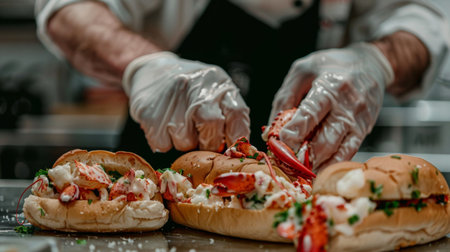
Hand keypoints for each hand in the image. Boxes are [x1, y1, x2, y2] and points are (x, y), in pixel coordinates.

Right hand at [123, 52, 249, 152]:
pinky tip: (164, 126)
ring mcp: (171, 99)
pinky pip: (163, 145)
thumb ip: (228, 114)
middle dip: (210, 143)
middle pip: (211, 126)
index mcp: (218, 82)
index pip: (237, 113)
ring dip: (185, 143)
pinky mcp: (150, 114)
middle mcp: (196, 87)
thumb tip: (237, 149)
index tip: (231, 148)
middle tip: (204, 141)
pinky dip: (165, 143)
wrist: (152, 70)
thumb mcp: (215, 90)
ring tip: (180, 125)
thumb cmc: (192, 88)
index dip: (236, 136)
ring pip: (186, 142)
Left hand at [265, 43, 393, 170]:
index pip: (310, 113)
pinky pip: (348, 154)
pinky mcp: (365, 131)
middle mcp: (347, 106)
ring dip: (315, 165)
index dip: (294, 132)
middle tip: (284, 163)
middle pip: (324, 140)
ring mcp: (358, 121)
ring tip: (296, 171)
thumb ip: (284, 98)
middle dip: (302, 156)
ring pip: (336, 151)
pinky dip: (330, 165)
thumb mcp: (302, 71)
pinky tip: (315, 171)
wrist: (371, 64)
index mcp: (329, 86)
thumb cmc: (331, 66)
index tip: (278, 143)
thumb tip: (269, 132)